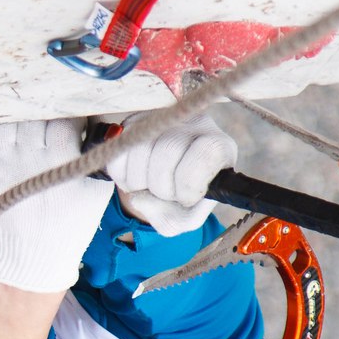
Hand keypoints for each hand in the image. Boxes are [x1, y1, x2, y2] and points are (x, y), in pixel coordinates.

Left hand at [0, 118, 111, 291]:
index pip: (65, 120)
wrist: (34, 251)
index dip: (74, 116)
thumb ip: (100, 153)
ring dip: (22, 114)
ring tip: (34, 120)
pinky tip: (11, 127)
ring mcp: (1, 160)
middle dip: (49, 111)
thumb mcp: (97, 188)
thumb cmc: (72, 220)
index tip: (79, 120)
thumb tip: (104, 120)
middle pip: (36, 114)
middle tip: (56, 114)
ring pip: (9, 117)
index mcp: (58, 163)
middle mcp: (27, 158)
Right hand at [106, 111, 236, 234]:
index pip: (206, 155)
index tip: (184, 198)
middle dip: (160, 187)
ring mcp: (162, 119)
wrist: (162, 186)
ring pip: (140, 150)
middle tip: (164, 194)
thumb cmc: (182, 199)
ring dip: (138, 182)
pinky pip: (120, 151)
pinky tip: (136, 177)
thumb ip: (175, 219)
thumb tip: (141, 199)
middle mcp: (194, 122)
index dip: (188, 186)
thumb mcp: (187, 217)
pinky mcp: (135, 121)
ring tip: (149, 187)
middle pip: (168, 152)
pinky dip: (122, 175)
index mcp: (219, 146)